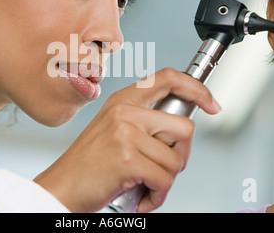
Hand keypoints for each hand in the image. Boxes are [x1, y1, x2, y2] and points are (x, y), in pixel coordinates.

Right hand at [34, 67, 220, 212]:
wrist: (62, 187)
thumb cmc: (90, 164)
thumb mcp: (114, 131)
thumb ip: (144, 123)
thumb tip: (181, 131)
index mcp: (122, 101)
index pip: (168, 78)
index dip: (196, 88)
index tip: (211, 103)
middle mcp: (125, 112)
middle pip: (184, 127)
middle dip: (180, 155)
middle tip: (163, 168)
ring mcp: (125, 134)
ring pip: (176, 159)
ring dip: (166, 180)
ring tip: (146, 184)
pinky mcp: (128, 159)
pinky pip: (165, 180)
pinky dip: (158, 195)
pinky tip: (142, 195)